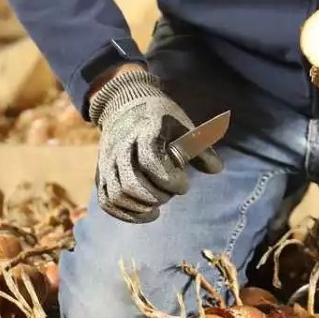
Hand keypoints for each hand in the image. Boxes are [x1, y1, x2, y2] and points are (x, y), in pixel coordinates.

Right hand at [87, 67, 223, 223]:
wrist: (124, 104)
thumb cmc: (160, 117)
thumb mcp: (183, 125)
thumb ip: (200, 148)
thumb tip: (217, 169)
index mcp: (144, 131)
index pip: (150, 160)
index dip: (169, 179)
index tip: (184, 184)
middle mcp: (121, 146)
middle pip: (131, 183)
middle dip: (156, 197)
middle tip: (170, 194)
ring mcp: (107, 161)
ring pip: (117, 195)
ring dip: (140, 208)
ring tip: (158, 205)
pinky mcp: (101, 173)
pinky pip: (107, 201)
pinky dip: (126, 214)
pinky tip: (146, 213)